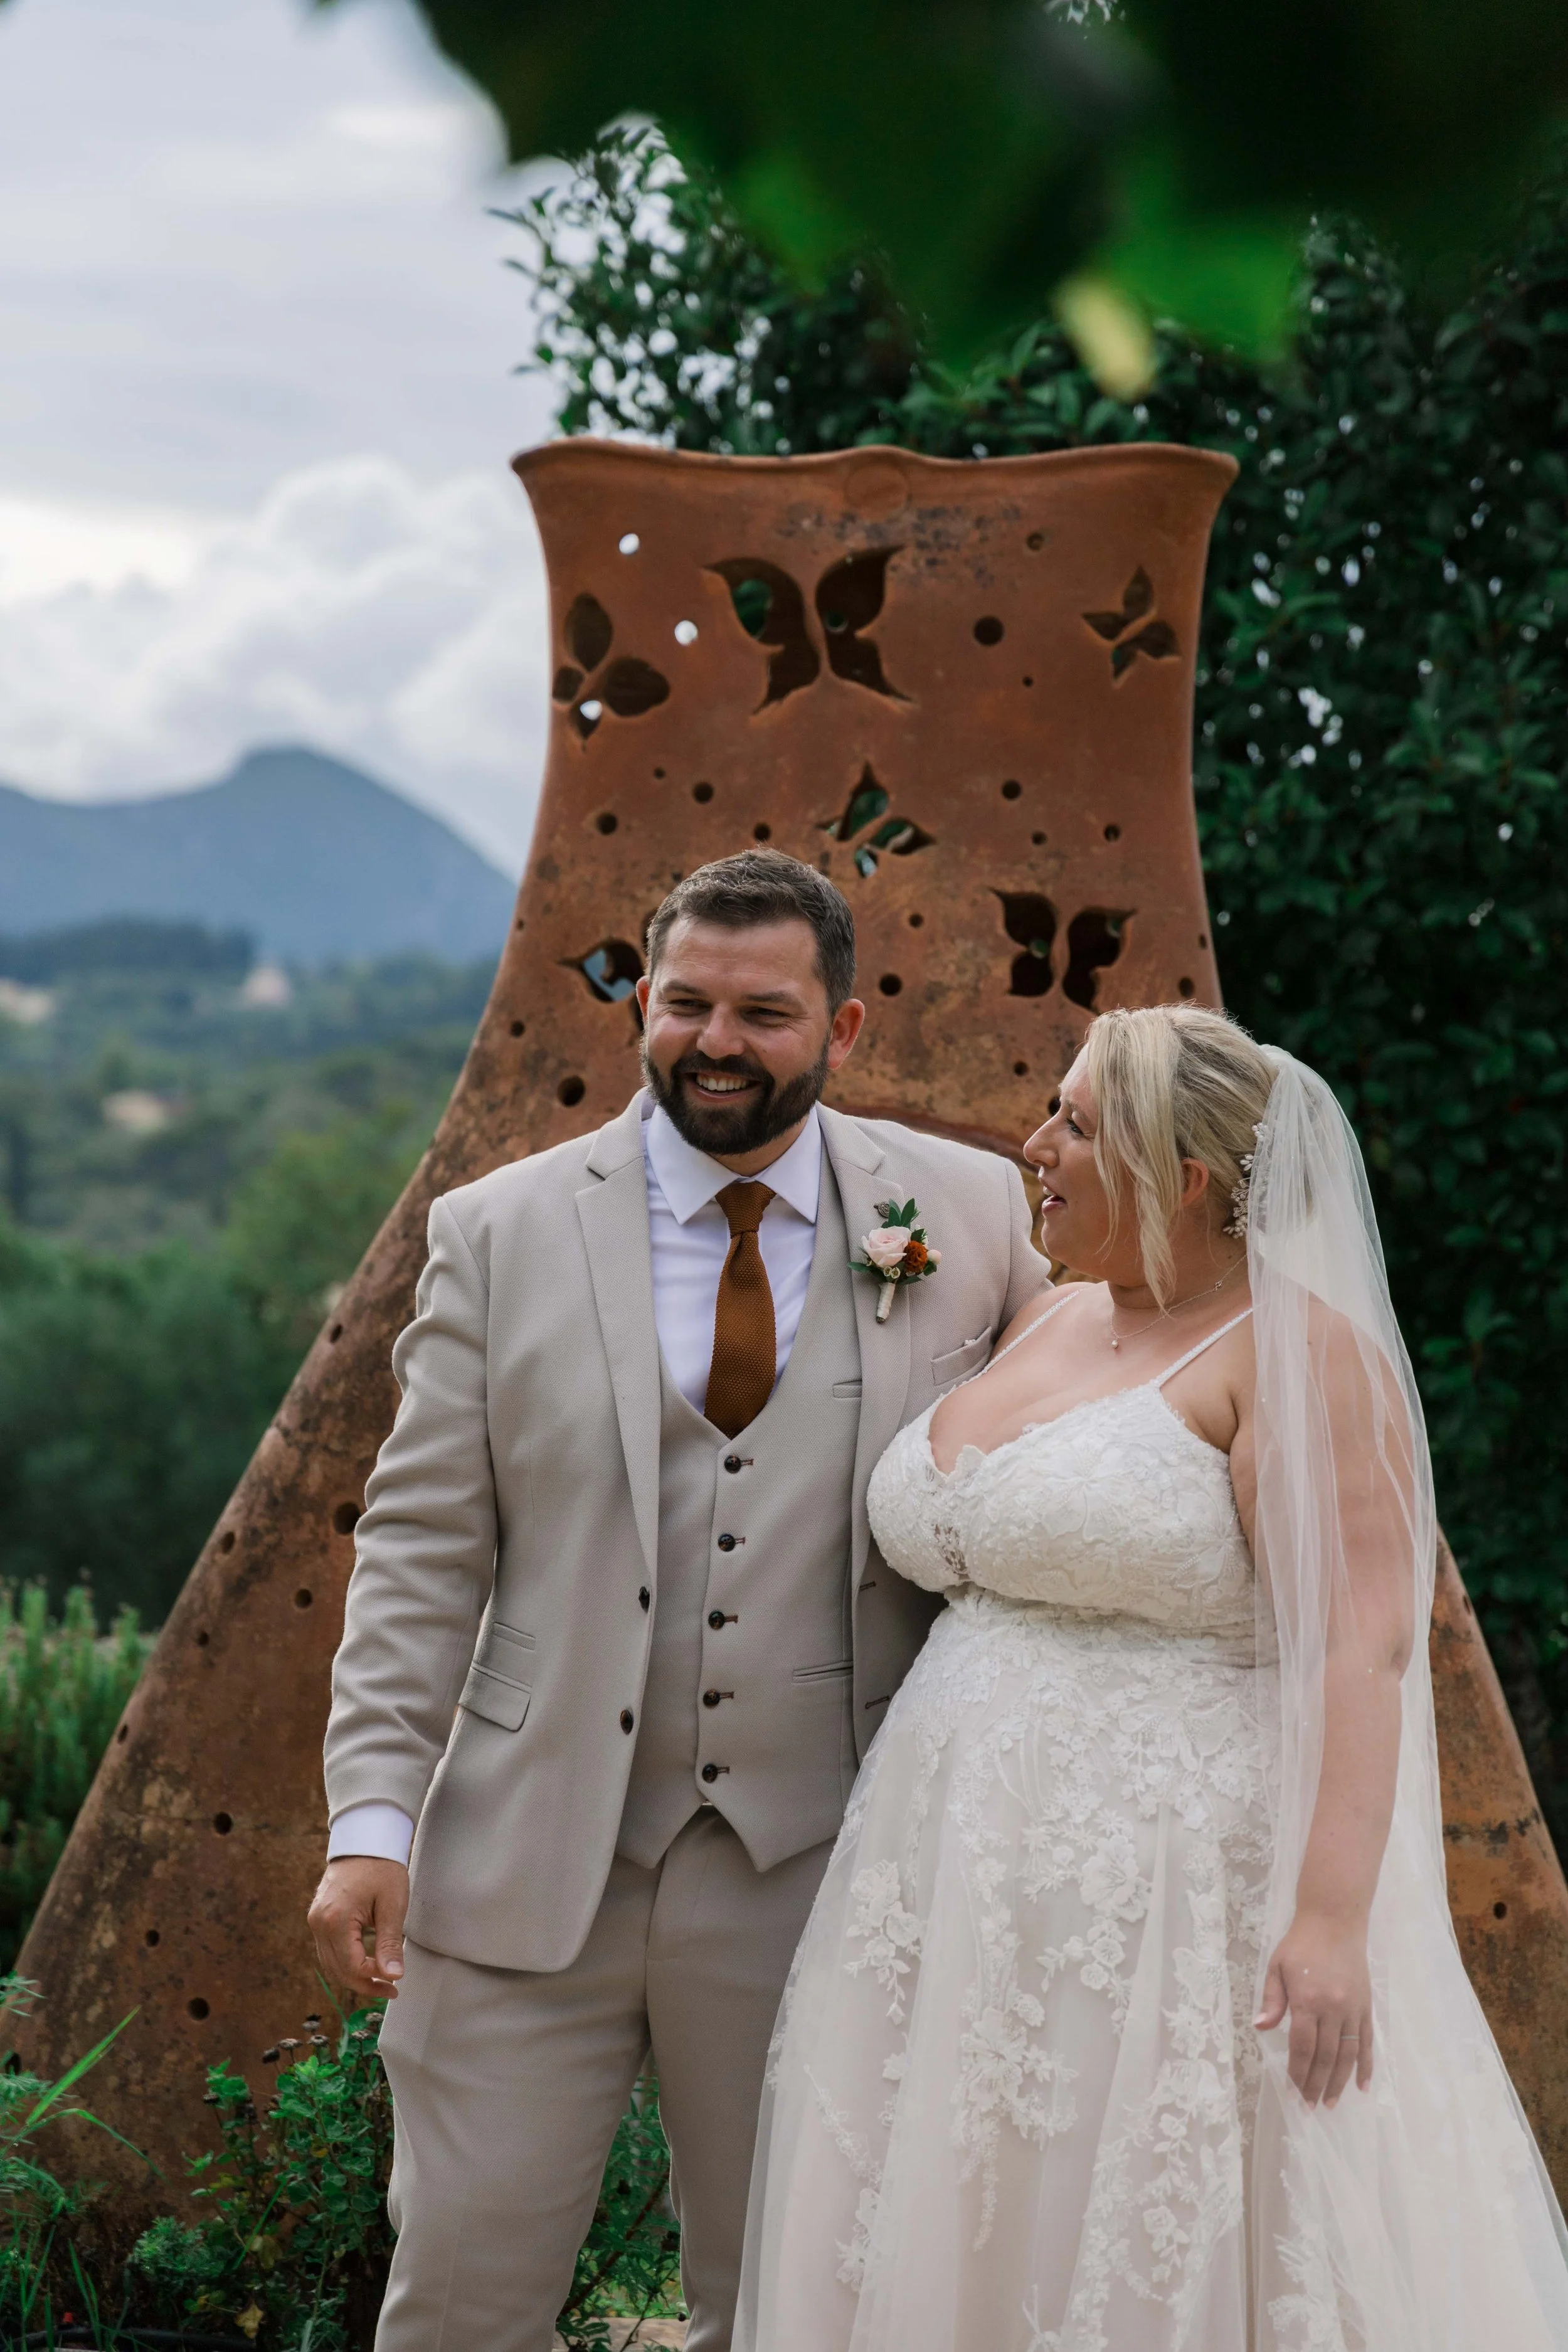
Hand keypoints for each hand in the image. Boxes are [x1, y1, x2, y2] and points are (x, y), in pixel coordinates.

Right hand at [308, 1857, 408, 2002]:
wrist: (365, 1838)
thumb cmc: (381, 1866)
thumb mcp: (392, 1905)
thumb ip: (389, 1943)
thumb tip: (393, 1975)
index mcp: (335, 1920)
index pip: (351, 1967)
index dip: (372, 1981)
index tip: (394, 1984)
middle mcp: (319, 1922)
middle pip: (337, 1970)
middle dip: (363, 1984)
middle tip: (388, 1989)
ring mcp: (316, 1919)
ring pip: (330, 1963)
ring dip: (353, 1975)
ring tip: (380, 1980)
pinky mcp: (319, 1916)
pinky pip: (328, 1949)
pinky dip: (345, 1961)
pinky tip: (366, 1963)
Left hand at [1255, 1909, 1372, 2108]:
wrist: (1335, 1921)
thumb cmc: (1300, 1944)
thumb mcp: (1276, 1966)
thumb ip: (1271, 2000)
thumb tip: (1260, 2028)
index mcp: (1307, 2000)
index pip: (1303, 2047)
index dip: (1298, 2073)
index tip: (1293, 2093)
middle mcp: (1334, 2009)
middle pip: (1325, 2057)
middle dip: (1316, 2085)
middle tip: (1309, 2108)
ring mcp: (1353, 2010)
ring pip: (1348, 2055)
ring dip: (1339, 2083)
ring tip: (1331, 2104)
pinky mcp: (1366, 2007)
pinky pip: (1368, 2043)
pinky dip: (1366, 2066)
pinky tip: (1362, 2086)